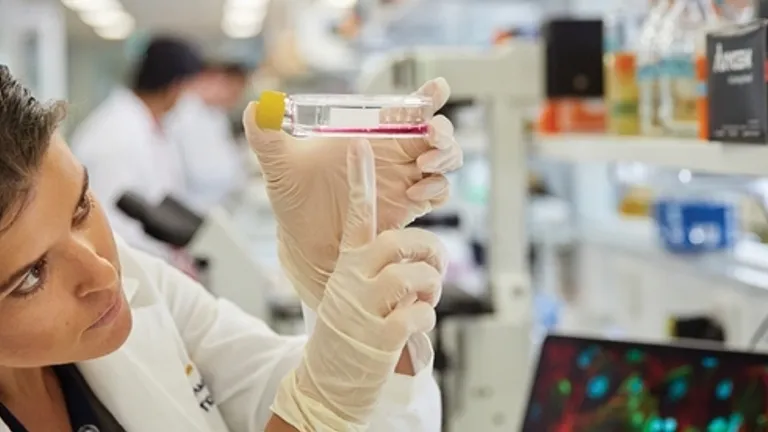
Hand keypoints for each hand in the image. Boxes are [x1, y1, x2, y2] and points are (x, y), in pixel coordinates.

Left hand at [244, 78, 461, 308]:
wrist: (304, 244)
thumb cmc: (295, 201)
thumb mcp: (279, 167)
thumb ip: (267, 137)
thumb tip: (255, 107)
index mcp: (370, 134)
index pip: (406, 109)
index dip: (427, 96)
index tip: (437, 89)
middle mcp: (393, 154)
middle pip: (436, 133)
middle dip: (442, 130)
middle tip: (432, 135)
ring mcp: (405, 180)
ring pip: (444, 160)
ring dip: (444, 158)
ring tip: (424, 165)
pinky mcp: (409, 207)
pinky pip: (438, 193)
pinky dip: (434, 189)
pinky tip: (414, 194)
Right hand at [271, 140, 445, 429]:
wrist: (327, 381)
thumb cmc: (344, 331)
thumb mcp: (347, 290)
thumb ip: (368, 263)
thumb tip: (398, 246)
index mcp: (346, 264)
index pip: (354, 214)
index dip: (358, 178)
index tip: (359, 144)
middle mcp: (353, 280)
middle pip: (399, 241)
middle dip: (427, 251)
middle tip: (431, 266)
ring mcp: (366, 307)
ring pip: (416, 276)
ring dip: (430, 290)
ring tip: (422, 302)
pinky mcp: (381, 336)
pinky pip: (421, 313)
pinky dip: (426, 319)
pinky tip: (413, 327)